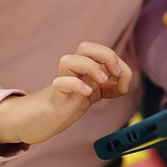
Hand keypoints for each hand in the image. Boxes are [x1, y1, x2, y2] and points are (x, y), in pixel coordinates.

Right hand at [0, 42, 132, 145]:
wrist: (42, 120)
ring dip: (90, 67)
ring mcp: (62, 83)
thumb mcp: (93, 94)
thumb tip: (124, 85)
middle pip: (85, 47)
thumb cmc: (67, 103)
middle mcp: (72, 72)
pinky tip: (87, 93)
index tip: (124, 81)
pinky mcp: (54, 98)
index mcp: (83, 68)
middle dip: (105, 55)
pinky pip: (59, 83)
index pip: (100, 51)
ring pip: (68, 60)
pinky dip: (75, 84)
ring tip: (102, 82)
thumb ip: (109, 88)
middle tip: (115, 73)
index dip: (117, 61)